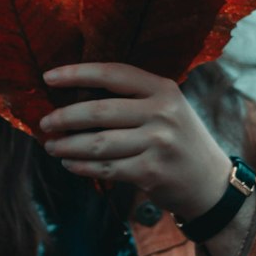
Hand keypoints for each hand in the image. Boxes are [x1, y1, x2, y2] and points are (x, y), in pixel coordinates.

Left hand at [39, 62, 231, 221]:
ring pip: (98, 143)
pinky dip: (82, 166)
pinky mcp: (151, 172)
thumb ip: (132, 98)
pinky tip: (70, 164)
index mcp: (163, 88)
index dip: (77, 73)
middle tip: (45, 123)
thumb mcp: (167, 107)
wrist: (210, 182)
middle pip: (100, 111)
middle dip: (65, 117)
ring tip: (52, 146)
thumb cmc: (178, 139)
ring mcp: (158, 142)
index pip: (113, 73)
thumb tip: (75, 96)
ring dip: (68, 145)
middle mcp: (162, 112)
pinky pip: (106, 167)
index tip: (49, 77)